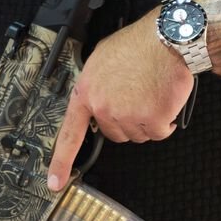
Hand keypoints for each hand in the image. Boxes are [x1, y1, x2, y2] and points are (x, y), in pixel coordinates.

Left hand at [47, 9, 193, 190]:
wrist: (165, 38)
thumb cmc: (137, 43)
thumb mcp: (102, 57)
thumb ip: (95, 83)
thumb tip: (97, 98)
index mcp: (87, 92)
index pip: (69, 134)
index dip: (61, 161)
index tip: (55, 182)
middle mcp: (104, 107)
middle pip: (115, 132)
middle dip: (126, 118)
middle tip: (136, 94)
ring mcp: (127, 115)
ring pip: (138, 134)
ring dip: (147, 119)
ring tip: (150, 91)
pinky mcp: (152, 120)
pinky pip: (159, 132)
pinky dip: (165, 121)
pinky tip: (164, 100)